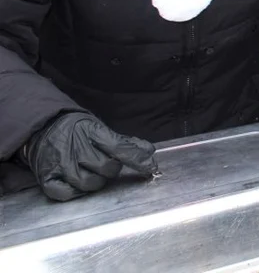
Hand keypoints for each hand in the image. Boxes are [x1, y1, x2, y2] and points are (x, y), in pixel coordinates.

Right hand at [23, 111, 157, 201]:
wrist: (43, 129)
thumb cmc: (76, 131)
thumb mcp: (99, 129)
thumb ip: (125, 142)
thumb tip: (149, 151)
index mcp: (91, 131)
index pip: (120, 148)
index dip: (138, 159)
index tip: (151, 167)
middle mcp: (75, 147)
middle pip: (107, 168)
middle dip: (111, 169)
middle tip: (104, 163)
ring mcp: (59, 164)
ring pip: (90, 184)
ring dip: (96, 181)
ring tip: (91, 172)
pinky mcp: (46, 178)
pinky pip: (68, 194)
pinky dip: (76, 192)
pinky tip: (77, 182)